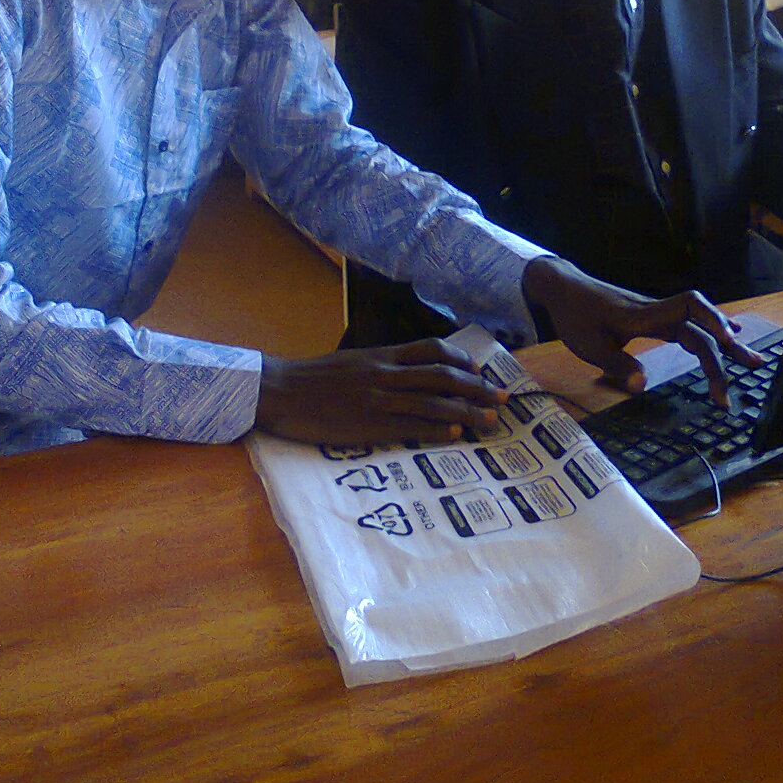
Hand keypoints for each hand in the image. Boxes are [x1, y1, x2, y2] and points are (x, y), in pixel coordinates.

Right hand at [254, 338, 508, 445]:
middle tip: (502, 396)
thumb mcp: (352, 362)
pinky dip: (437, 428)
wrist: (280, 390)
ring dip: (468, 410)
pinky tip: (456, 433)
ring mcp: (378, 398)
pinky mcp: (368, 424)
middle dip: (477, 386)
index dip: (461, 359)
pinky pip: (410, 426)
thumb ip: (380, 366)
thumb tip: (407, 373)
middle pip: (443, 375)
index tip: (480, 370)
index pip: (432, 349)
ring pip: (434, 401)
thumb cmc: (313, 379)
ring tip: (491, 420)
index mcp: (382, 355)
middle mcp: (385, 372)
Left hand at [521, 256, 762, 406]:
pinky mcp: (654, 318)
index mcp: (647, 315)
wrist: (564, 289)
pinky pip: (690, 323)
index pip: (690, 310)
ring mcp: (658, 314)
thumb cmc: (576, 316)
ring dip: (725, 342)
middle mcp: (659, 312)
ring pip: (699, 325)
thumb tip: (643, 386)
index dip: (712, 322)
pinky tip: (729, 336)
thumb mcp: (590, 346)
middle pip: (702, 325)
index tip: (727, 346)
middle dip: (726, 350)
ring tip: (753, 360)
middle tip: (751, 371)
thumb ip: (617, 365)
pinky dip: (712, 329)